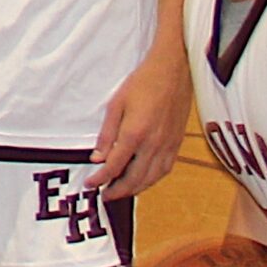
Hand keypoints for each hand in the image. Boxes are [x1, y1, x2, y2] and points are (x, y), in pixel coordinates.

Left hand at [84, 46, 189, 195]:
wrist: (173, 71)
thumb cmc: (142, 83)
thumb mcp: (116, 104)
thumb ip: (107, 134)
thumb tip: (97, 157)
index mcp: (135, 134)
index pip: (114, 166)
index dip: (100, 179)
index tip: (90, 185)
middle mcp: (153, 144)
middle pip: (134, 179)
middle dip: (117, 191)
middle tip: (105, 195)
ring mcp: (167, 146)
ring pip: (151, 178)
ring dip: (135, 189)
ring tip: (121, 191)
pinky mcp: (177, 144)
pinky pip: (164, 170)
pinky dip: (152, 180)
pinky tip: (143, 179)